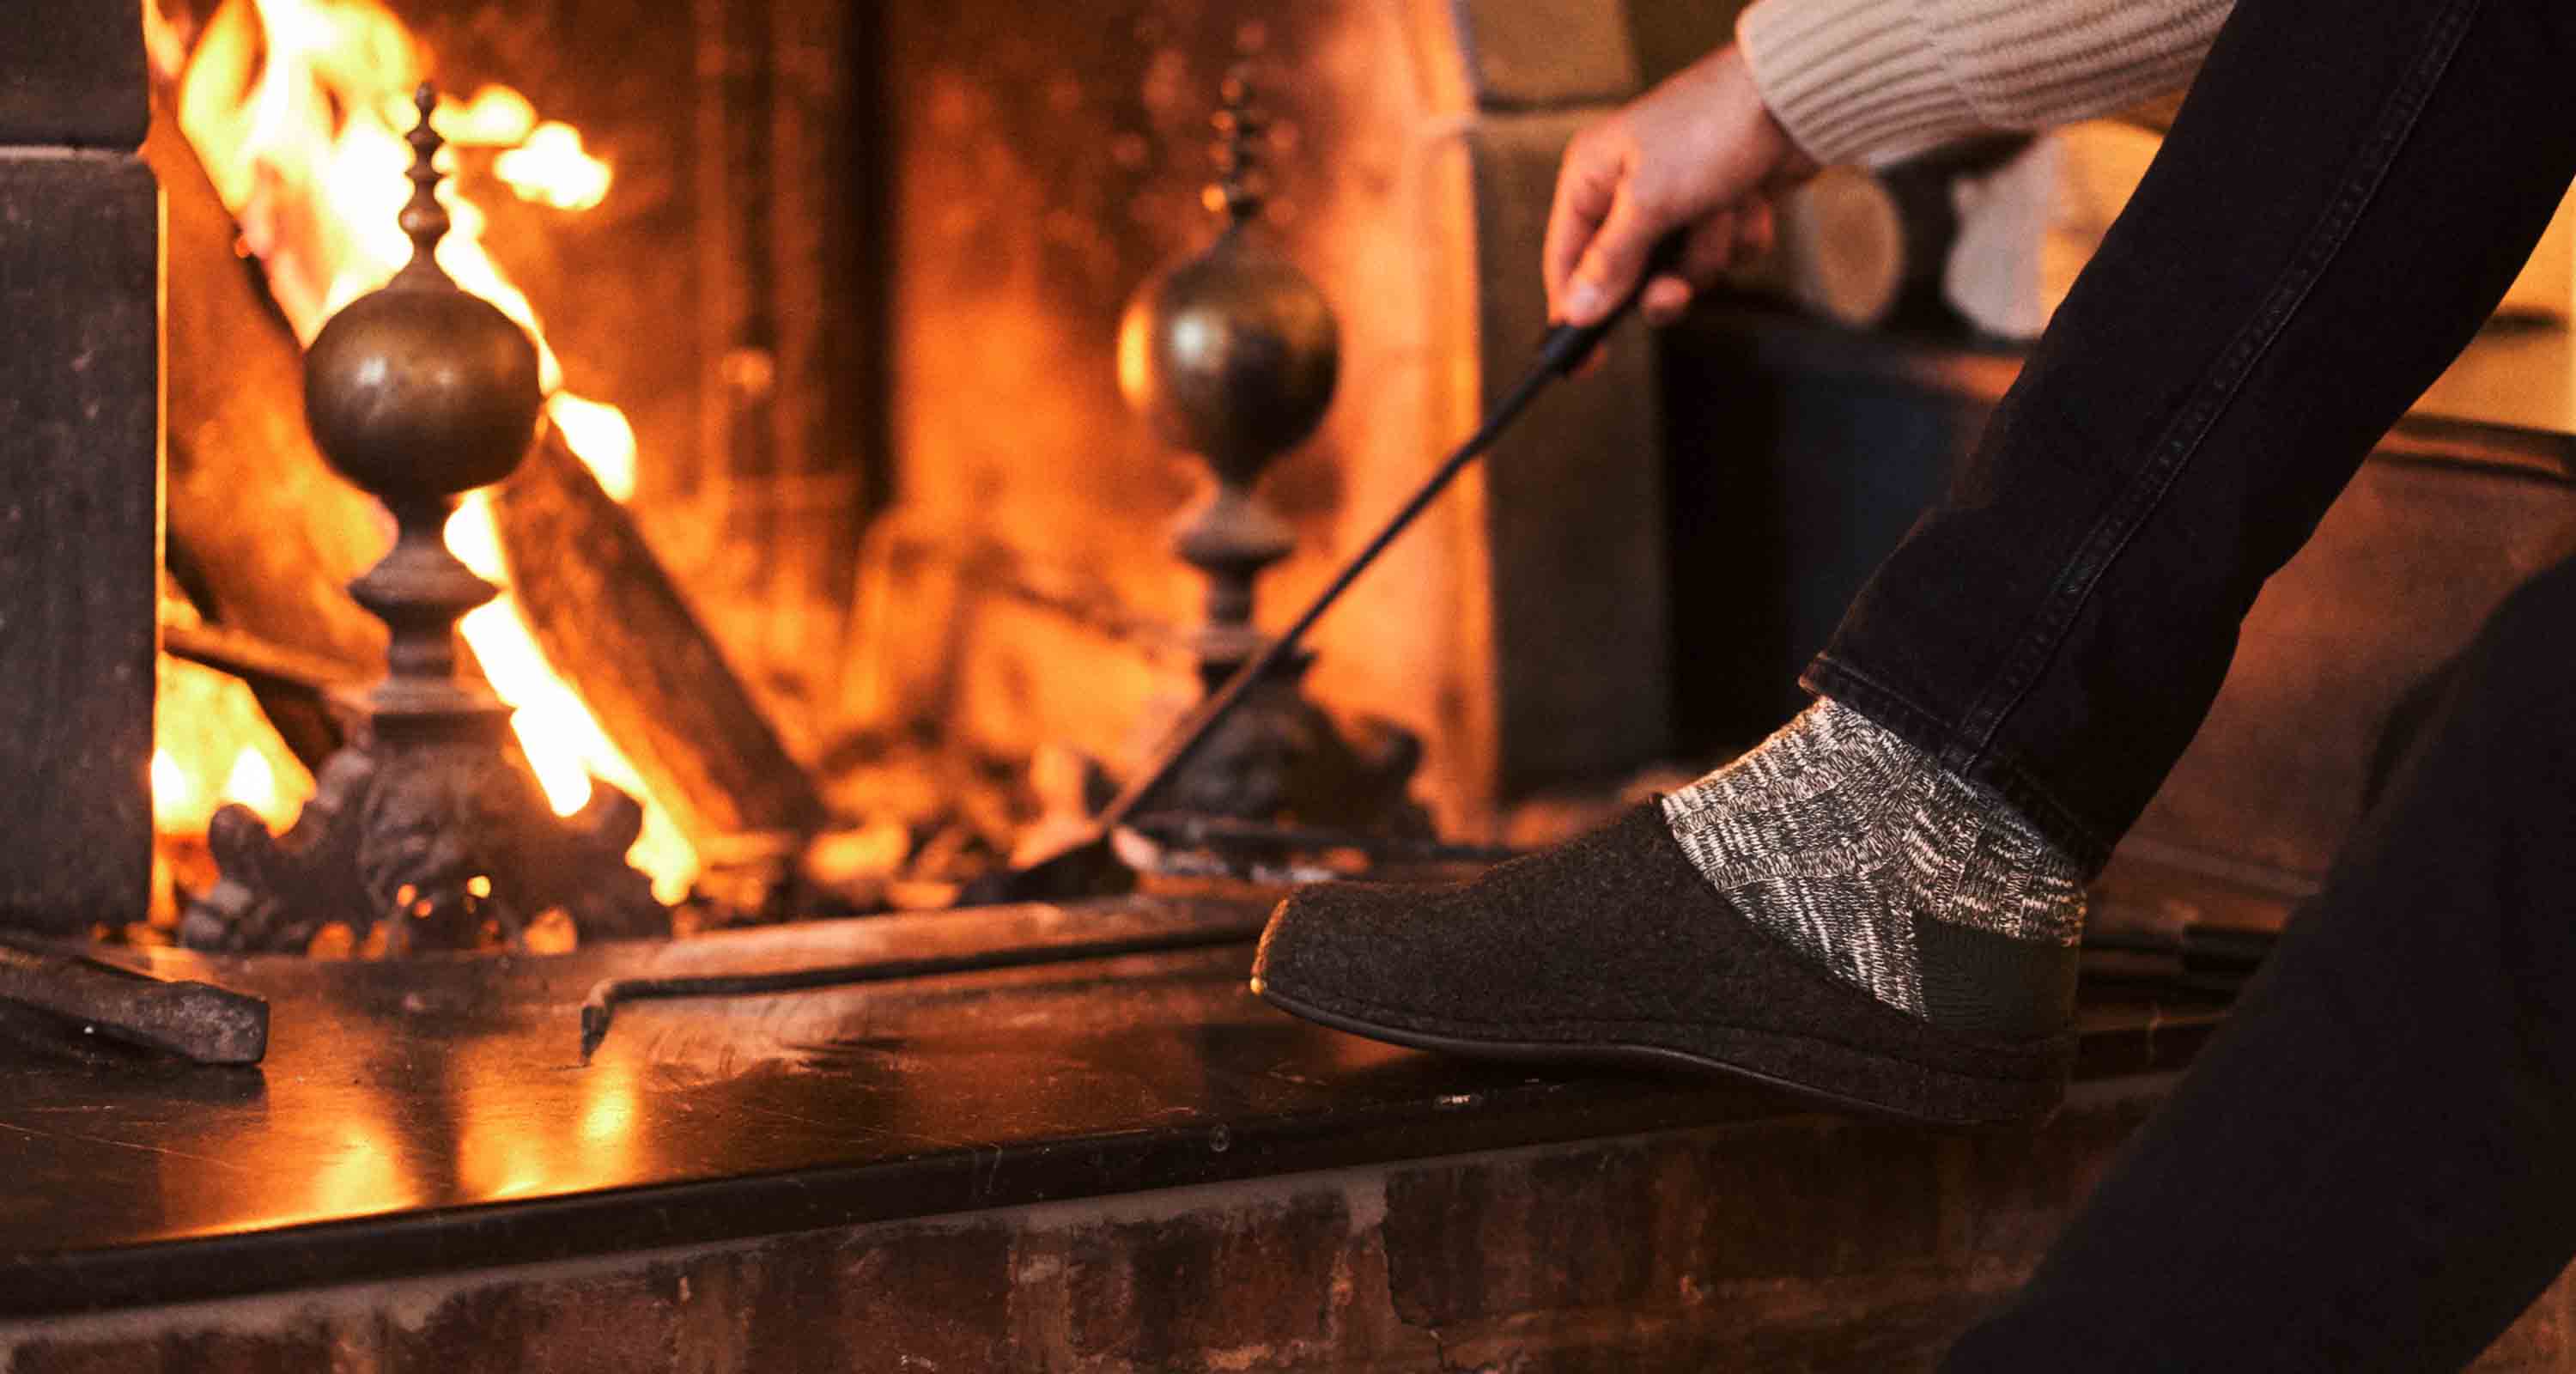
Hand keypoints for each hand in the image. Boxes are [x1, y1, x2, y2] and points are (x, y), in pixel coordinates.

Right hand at [1545, 45, 1818, 327]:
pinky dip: (1742, 233)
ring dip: (1712, 249)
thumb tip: (1574, 312)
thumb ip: (1610, 262)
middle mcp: (1629, 188)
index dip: (1572, 311)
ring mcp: (1678, 197)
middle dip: (1665, 280)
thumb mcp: (1648, 202)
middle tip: (1678, 288)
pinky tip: (1751, 199)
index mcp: (1592, 176)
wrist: (1793, 97)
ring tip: (1724, 207)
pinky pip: (1725, 252)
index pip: (1565, 259)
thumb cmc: (1709, 129)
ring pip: (1685, 268)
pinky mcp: (1722, 204)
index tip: (1582, 363)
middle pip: (1629, 275)